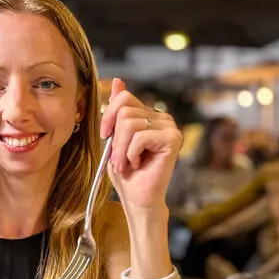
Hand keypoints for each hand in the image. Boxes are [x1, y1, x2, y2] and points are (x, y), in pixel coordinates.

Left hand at [100, 78, 181, 213]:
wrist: (137, 198)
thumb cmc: (126, 173)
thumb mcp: (114, 138)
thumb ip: (117, 110)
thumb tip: (118, 80)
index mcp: (147, 115)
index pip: (123, 97)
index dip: (108, 115)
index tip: (105, 136)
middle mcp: (161, 117)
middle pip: (124, 111)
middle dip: (114, 139)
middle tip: (118, 158)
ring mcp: (169, 126)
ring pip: (129, 123)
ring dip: (121, 150)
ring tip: (127, 163)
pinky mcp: (173, 139)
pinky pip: (139, 137)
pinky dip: (131, 154)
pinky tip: (138, 164)